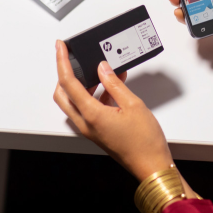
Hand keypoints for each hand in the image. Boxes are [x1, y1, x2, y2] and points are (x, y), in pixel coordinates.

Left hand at [53, 40, 179, 182]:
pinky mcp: (98, 131)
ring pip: (74, 102)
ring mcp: (91, 128)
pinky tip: (113, 85)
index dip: (62, 62)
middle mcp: (86, 123)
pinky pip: (88, 108)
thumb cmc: (144, 141)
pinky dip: (95, 94)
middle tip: (72, 58)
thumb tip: (103, 68)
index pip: (68, 83)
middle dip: (64, 74)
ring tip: (101, 70)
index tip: (61, 47)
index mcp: (91, 115)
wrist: (152, 165)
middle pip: (62, 94)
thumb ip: (114, 84)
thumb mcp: (133, 105)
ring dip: (82, 84)